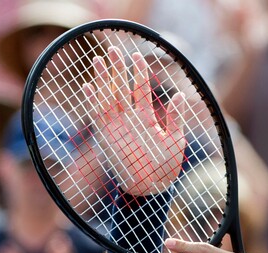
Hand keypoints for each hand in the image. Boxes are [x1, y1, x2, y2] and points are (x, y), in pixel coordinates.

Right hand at [83, 46, 186, 195]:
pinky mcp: (107, 136)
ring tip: (99, 60)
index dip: (138, 72)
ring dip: (103, 80)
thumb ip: (175, 118)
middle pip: (121, 88)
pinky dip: (93, 102)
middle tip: (113, 49)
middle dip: (117, 69)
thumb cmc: (166, 167)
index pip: (141, 89)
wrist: (151, 188)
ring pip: (108, 98)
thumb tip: (180, 94)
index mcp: (146, 117)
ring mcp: (117, 126)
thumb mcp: (175, 140)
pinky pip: (98, 116)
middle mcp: (130, 118)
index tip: (136, 56)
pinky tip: (88, 87)